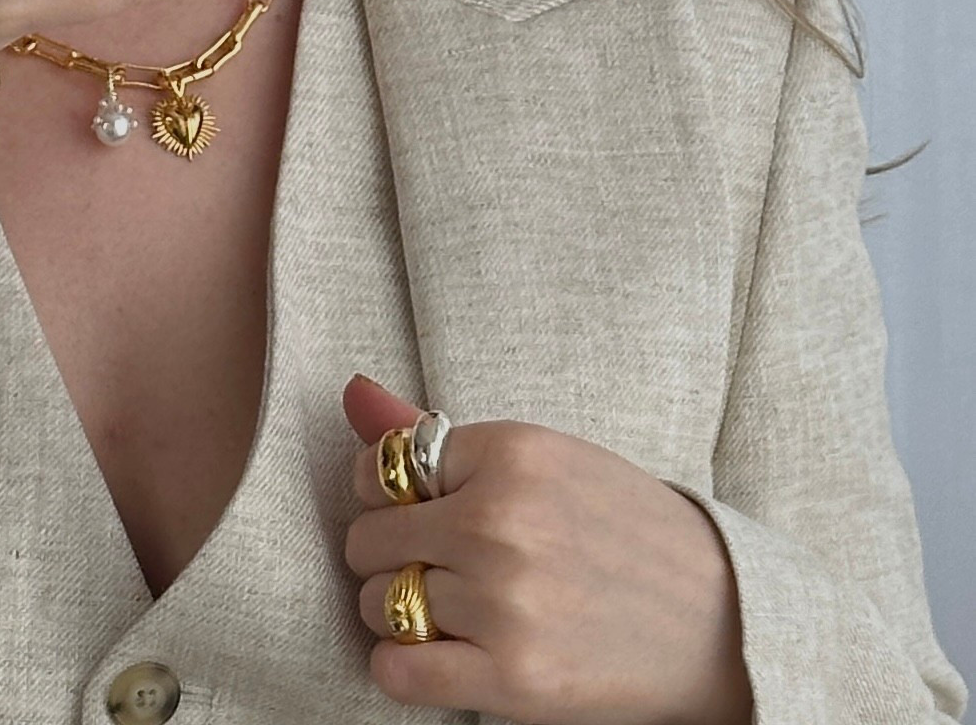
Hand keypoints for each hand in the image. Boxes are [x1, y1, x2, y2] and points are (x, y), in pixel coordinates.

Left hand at [342, 375, 752, 724]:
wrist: (719, 617)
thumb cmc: (622, 530)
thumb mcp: (545, 459)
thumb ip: (443, 440)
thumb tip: (352, 394)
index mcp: (512, 451)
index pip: (385, 466)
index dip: (390, 493)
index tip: (418, 510)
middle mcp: (501, 519)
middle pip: (369, 537)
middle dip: (388, 552)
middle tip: (435, 563)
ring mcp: (504, 601)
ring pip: (378, 602)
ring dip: (398, 611)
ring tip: (450, 608)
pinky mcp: (513, 678)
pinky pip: (397, 670)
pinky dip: (401, 666)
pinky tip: (440, 652)